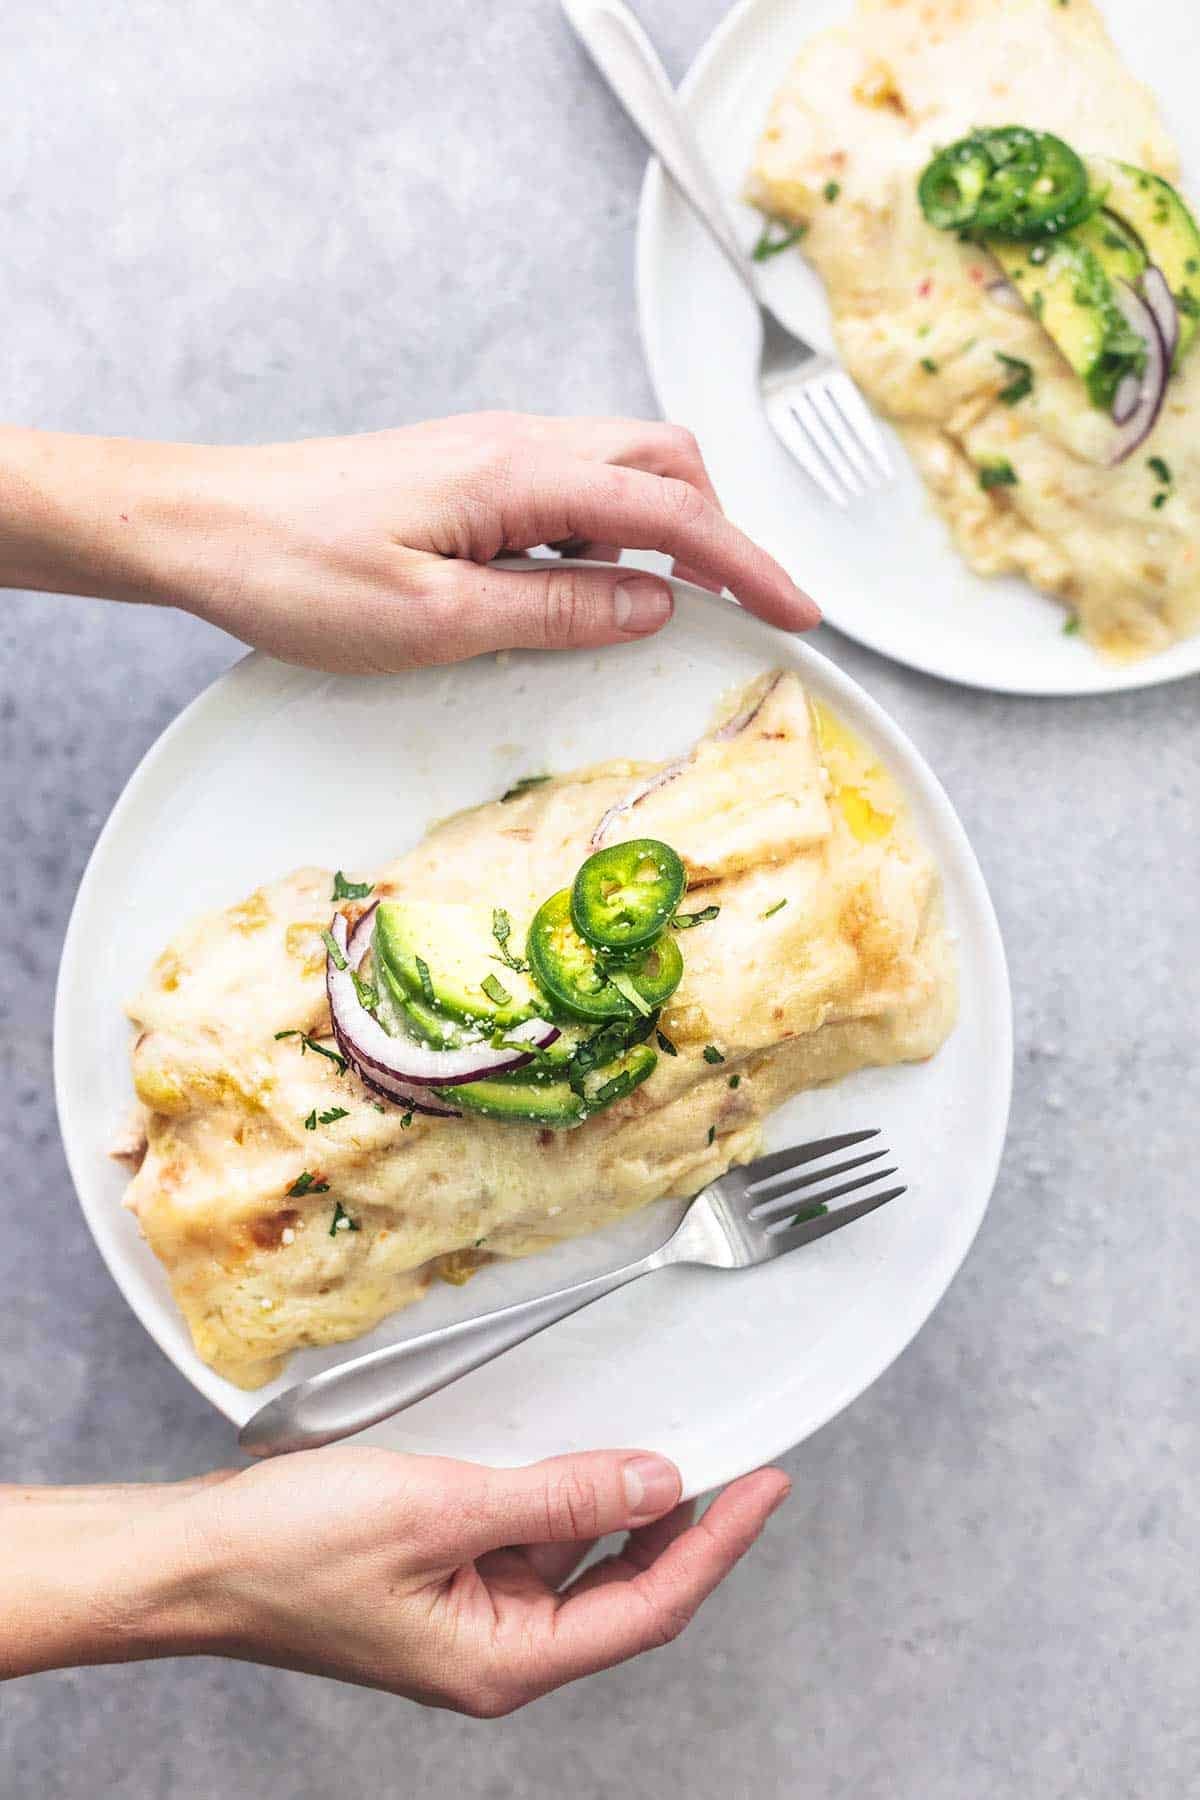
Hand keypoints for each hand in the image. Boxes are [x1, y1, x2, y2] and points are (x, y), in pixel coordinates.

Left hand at [0, 416, 817, 669]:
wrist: (201, 523)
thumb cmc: (294, 566)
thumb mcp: (436, 621)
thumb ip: (556, 611)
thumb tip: (652, 606)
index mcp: (520, 475)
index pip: (671, 513)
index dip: (746, 564)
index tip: (796, 609)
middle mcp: (515, 445)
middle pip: (663, 464)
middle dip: (720, 531)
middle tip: (746, 604)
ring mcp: (490, 454)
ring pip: (619, 471)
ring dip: (664, 530)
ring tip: (675, 607)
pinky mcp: (465, 475)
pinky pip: (569, 490)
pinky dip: (608, 534)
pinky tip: (588, 587)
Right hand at [180, 1446, 789, 1710]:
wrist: (191, 1557)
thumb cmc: (290, 1552)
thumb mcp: (441, 1509)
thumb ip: (556, 1499)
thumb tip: (650, 1480)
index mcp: (505, 1660)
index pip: (650, 1607)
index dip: (719, 1545)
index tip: (767, 1487)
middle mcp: (497, 1647)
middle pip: (622, 1590)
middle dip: (678, 1524)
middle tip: (727, 1456)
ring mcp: (469, 1612)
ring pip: (574, 1559)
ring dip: (611, 1503)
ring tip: (643, 1438)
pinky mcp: (442, 1573)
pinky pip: (524, 1537)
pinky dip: (554, 1495)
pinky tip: (559, 1449)